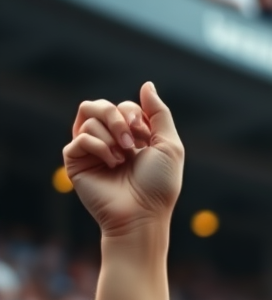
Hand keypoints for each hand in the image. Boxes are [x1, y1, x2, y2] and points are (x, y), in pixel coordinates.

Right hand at [63, 82, 183, 236]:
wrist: (142, 215)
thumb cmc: (159, 186)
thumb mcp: (169, 146)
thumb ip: (160, 114)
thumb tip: (147, 85)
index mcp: (131, 138)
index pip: (123, 106)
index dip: (133, 114)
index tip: (144, 136)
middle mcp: (109, 142)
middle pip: (100, 104)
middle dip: (118, 118)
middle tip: (132, 143)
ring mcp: (90, 151)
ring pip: (88, 114)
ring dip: (110, 133)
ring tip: (122, 157)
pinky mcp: (75, 161)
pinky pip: (79, 137)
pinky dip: (99, 146)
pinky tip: (111, 164)